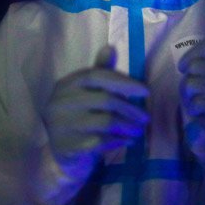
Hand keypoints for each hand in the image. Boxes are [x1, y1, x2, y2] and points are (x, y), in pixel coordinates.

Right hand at [44, 45, 149, 181]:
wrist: (62, 157)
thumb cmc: (79, 120)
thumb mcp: (87, 94)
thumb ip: (99, 73)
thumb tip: (110, 47)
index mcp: (64, 85)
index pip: (96, 75)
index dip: (123, 81)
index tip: (145, 91)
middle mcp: (58, 103)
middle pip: (104, 99)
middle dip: (131, 108)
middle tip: (145, 118)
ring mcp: (60, 126)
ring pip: (105, 121)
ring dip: (128, 126)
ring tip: (139, 131)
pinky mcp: (67, 147)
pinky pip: (101, 141)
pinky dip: (119, 140)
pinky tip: (127, 141)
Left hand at [178, 41, 204, 181]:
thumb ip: (203, 71)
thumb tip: (186, 60)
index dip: (191, 54)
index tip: (184, 67)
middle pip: (198, 65)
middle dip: (189, 81)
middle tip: (195, 96)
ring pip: (194, 83)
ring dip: (190, 98)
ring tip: (200, 109)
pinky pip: (198, 102)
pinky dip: (195, 111)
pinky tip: (203, 118)